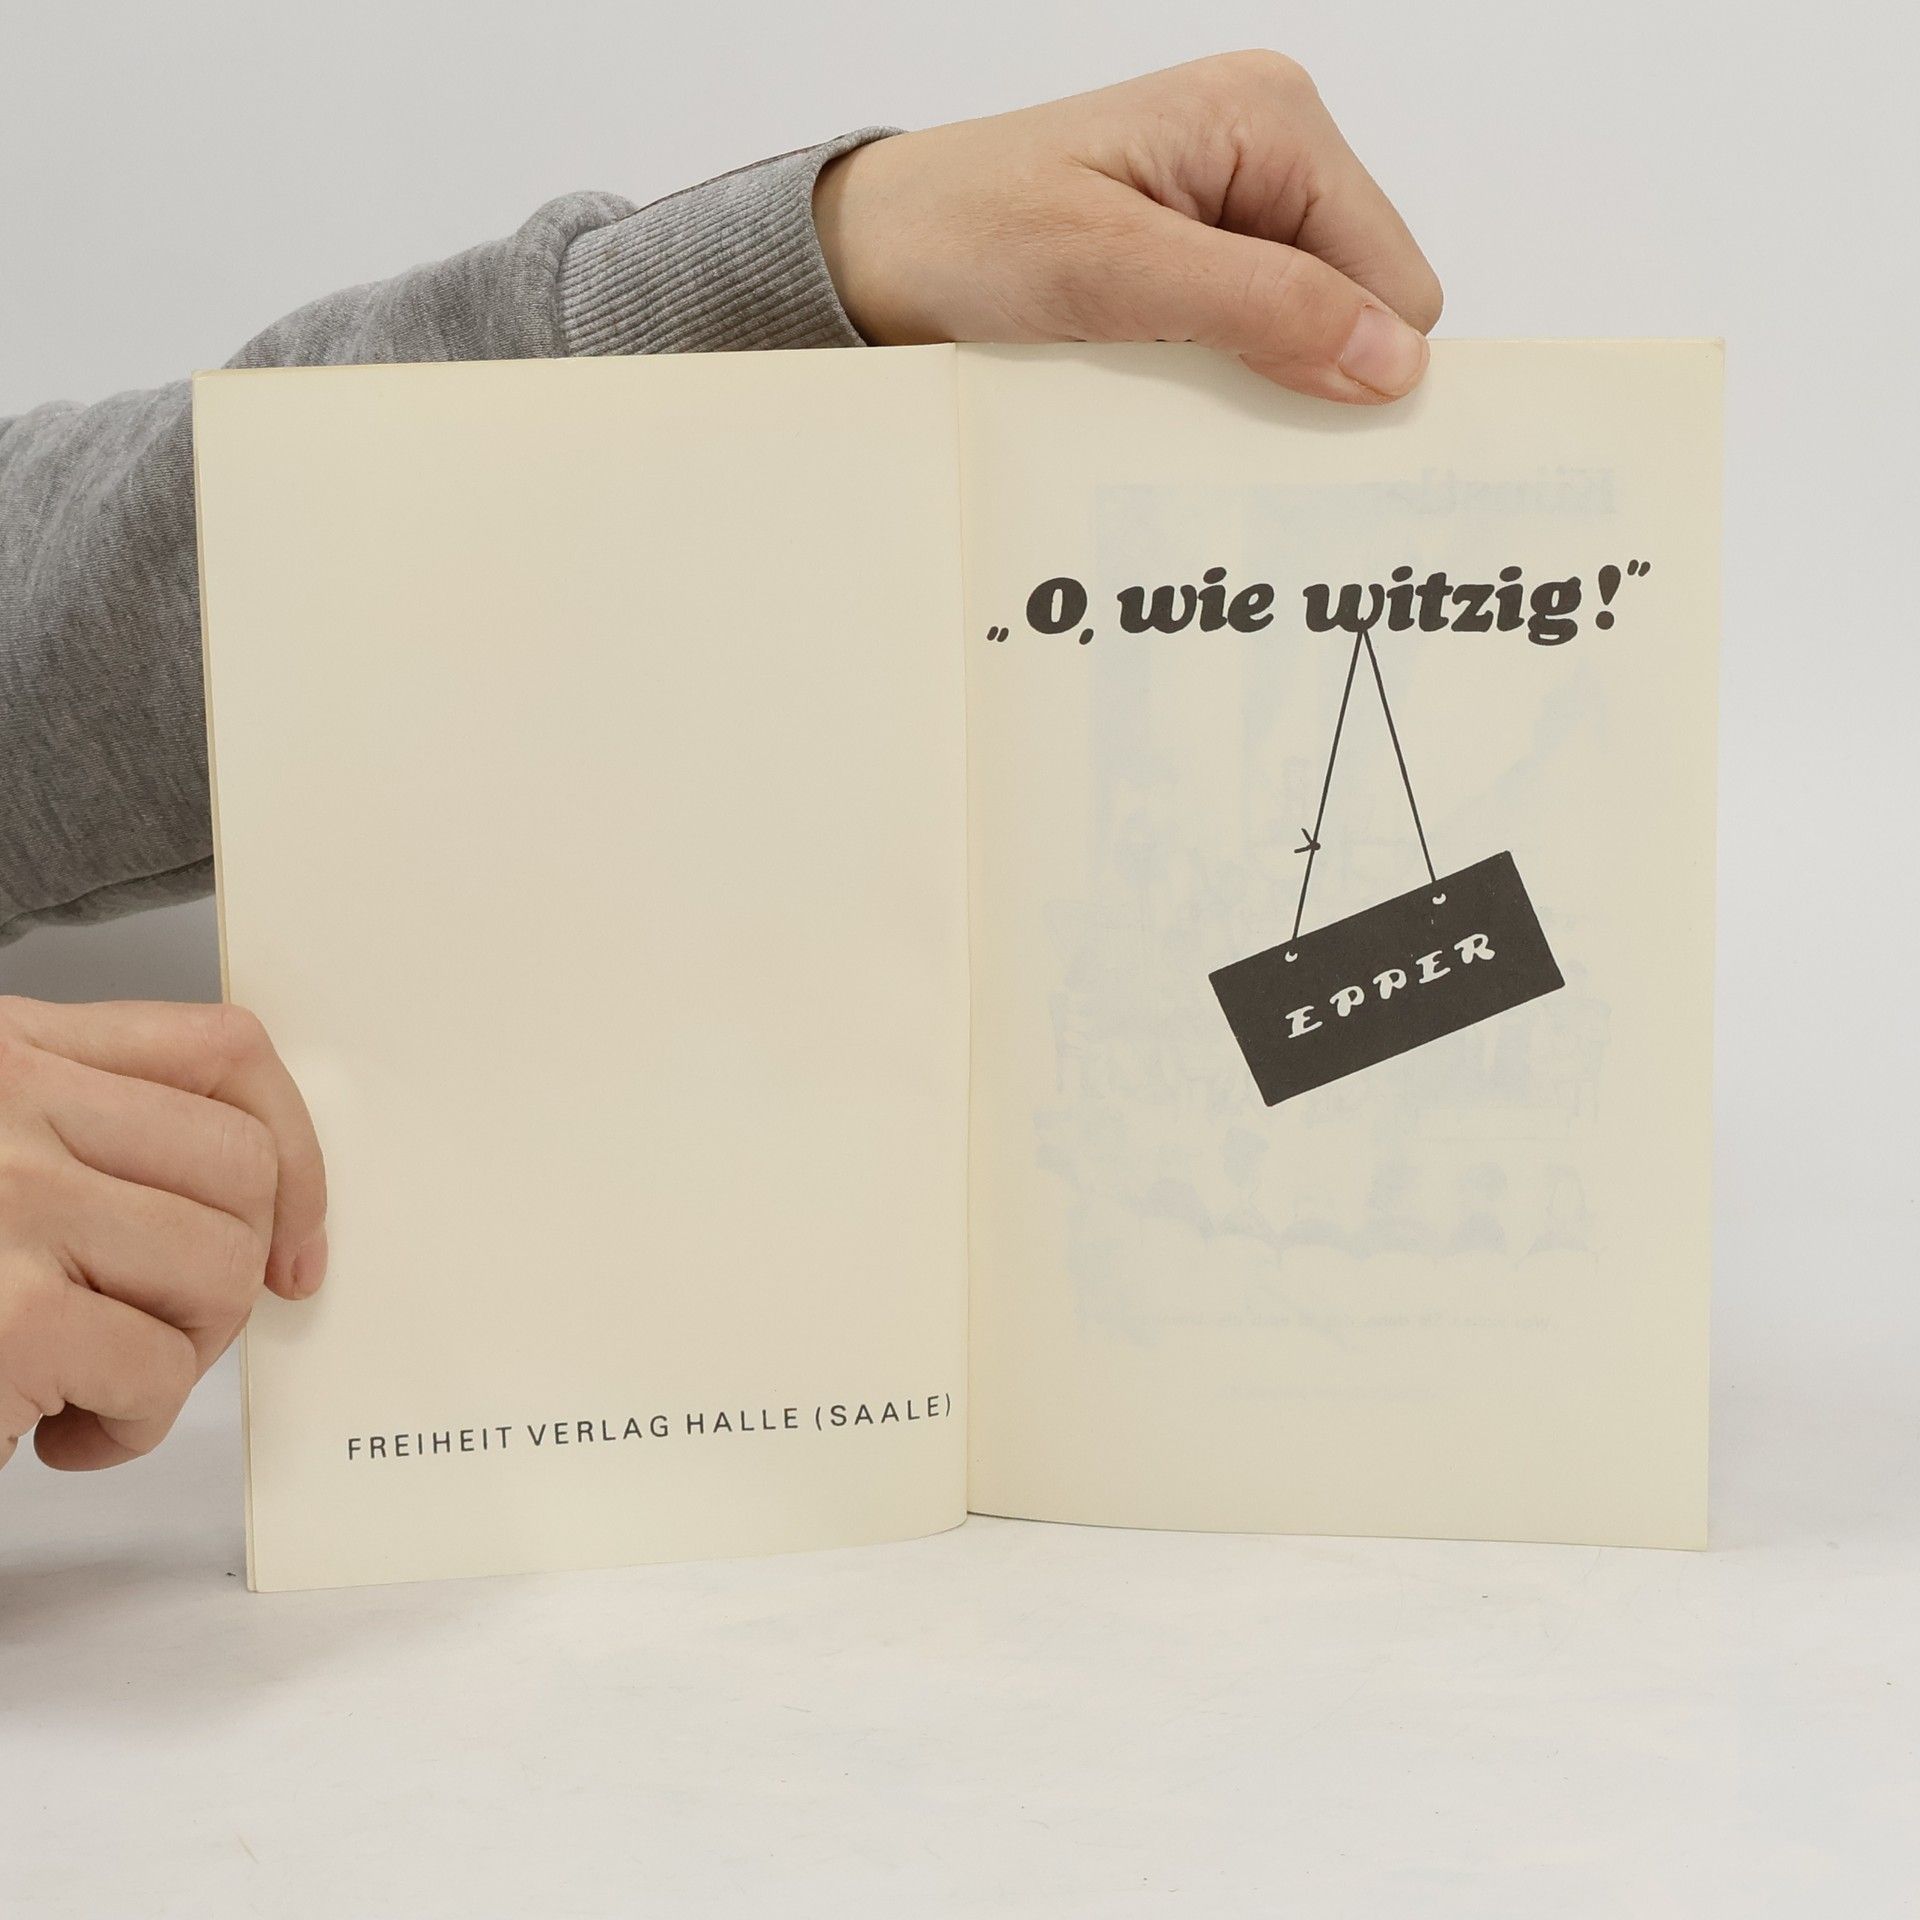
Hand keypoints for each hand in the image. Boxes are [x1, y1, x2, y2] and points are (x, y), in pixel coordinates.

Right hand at [0, 998, 326, 1471]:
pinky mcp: (7, 1319)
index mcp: (8, 1051)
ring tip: (100, 1381)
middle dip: (230, 1274)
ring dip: (182, 1354)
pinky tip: (59, 1435)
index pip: (221, 1050)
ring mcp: (3, 1204)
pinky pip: (156, 1368)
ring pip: (218, 1265)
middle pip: (240, 1168)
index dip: (293, 1151)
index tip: (295, 1239)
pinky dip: (130, 1426)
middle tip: (159, 1331)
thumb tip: (274, 1196)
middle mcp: (4, 1106)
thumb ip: (103, 1138)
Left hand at [814, 51, 1442, 403]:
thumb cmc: (969, 236)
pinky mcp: (1199, 254)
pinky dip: (1216, 376)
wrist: (875, 254)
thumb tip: (1396, 360)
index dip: (1349, 358)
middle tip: (1189, 389)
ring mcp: (1236, 203)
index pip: (1396, 278)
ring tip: (1158, 376)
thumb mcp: (1115, 273)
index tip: (1261, 404)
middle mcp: (1270, 148)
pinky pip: (1255, 338)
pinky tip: (1153, 377)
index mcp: (1273, 118)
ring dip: (1250, 379)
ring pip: (1311, 333)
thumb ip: (1261, 308)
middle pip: (1361, 306)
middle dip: (1299, 367)